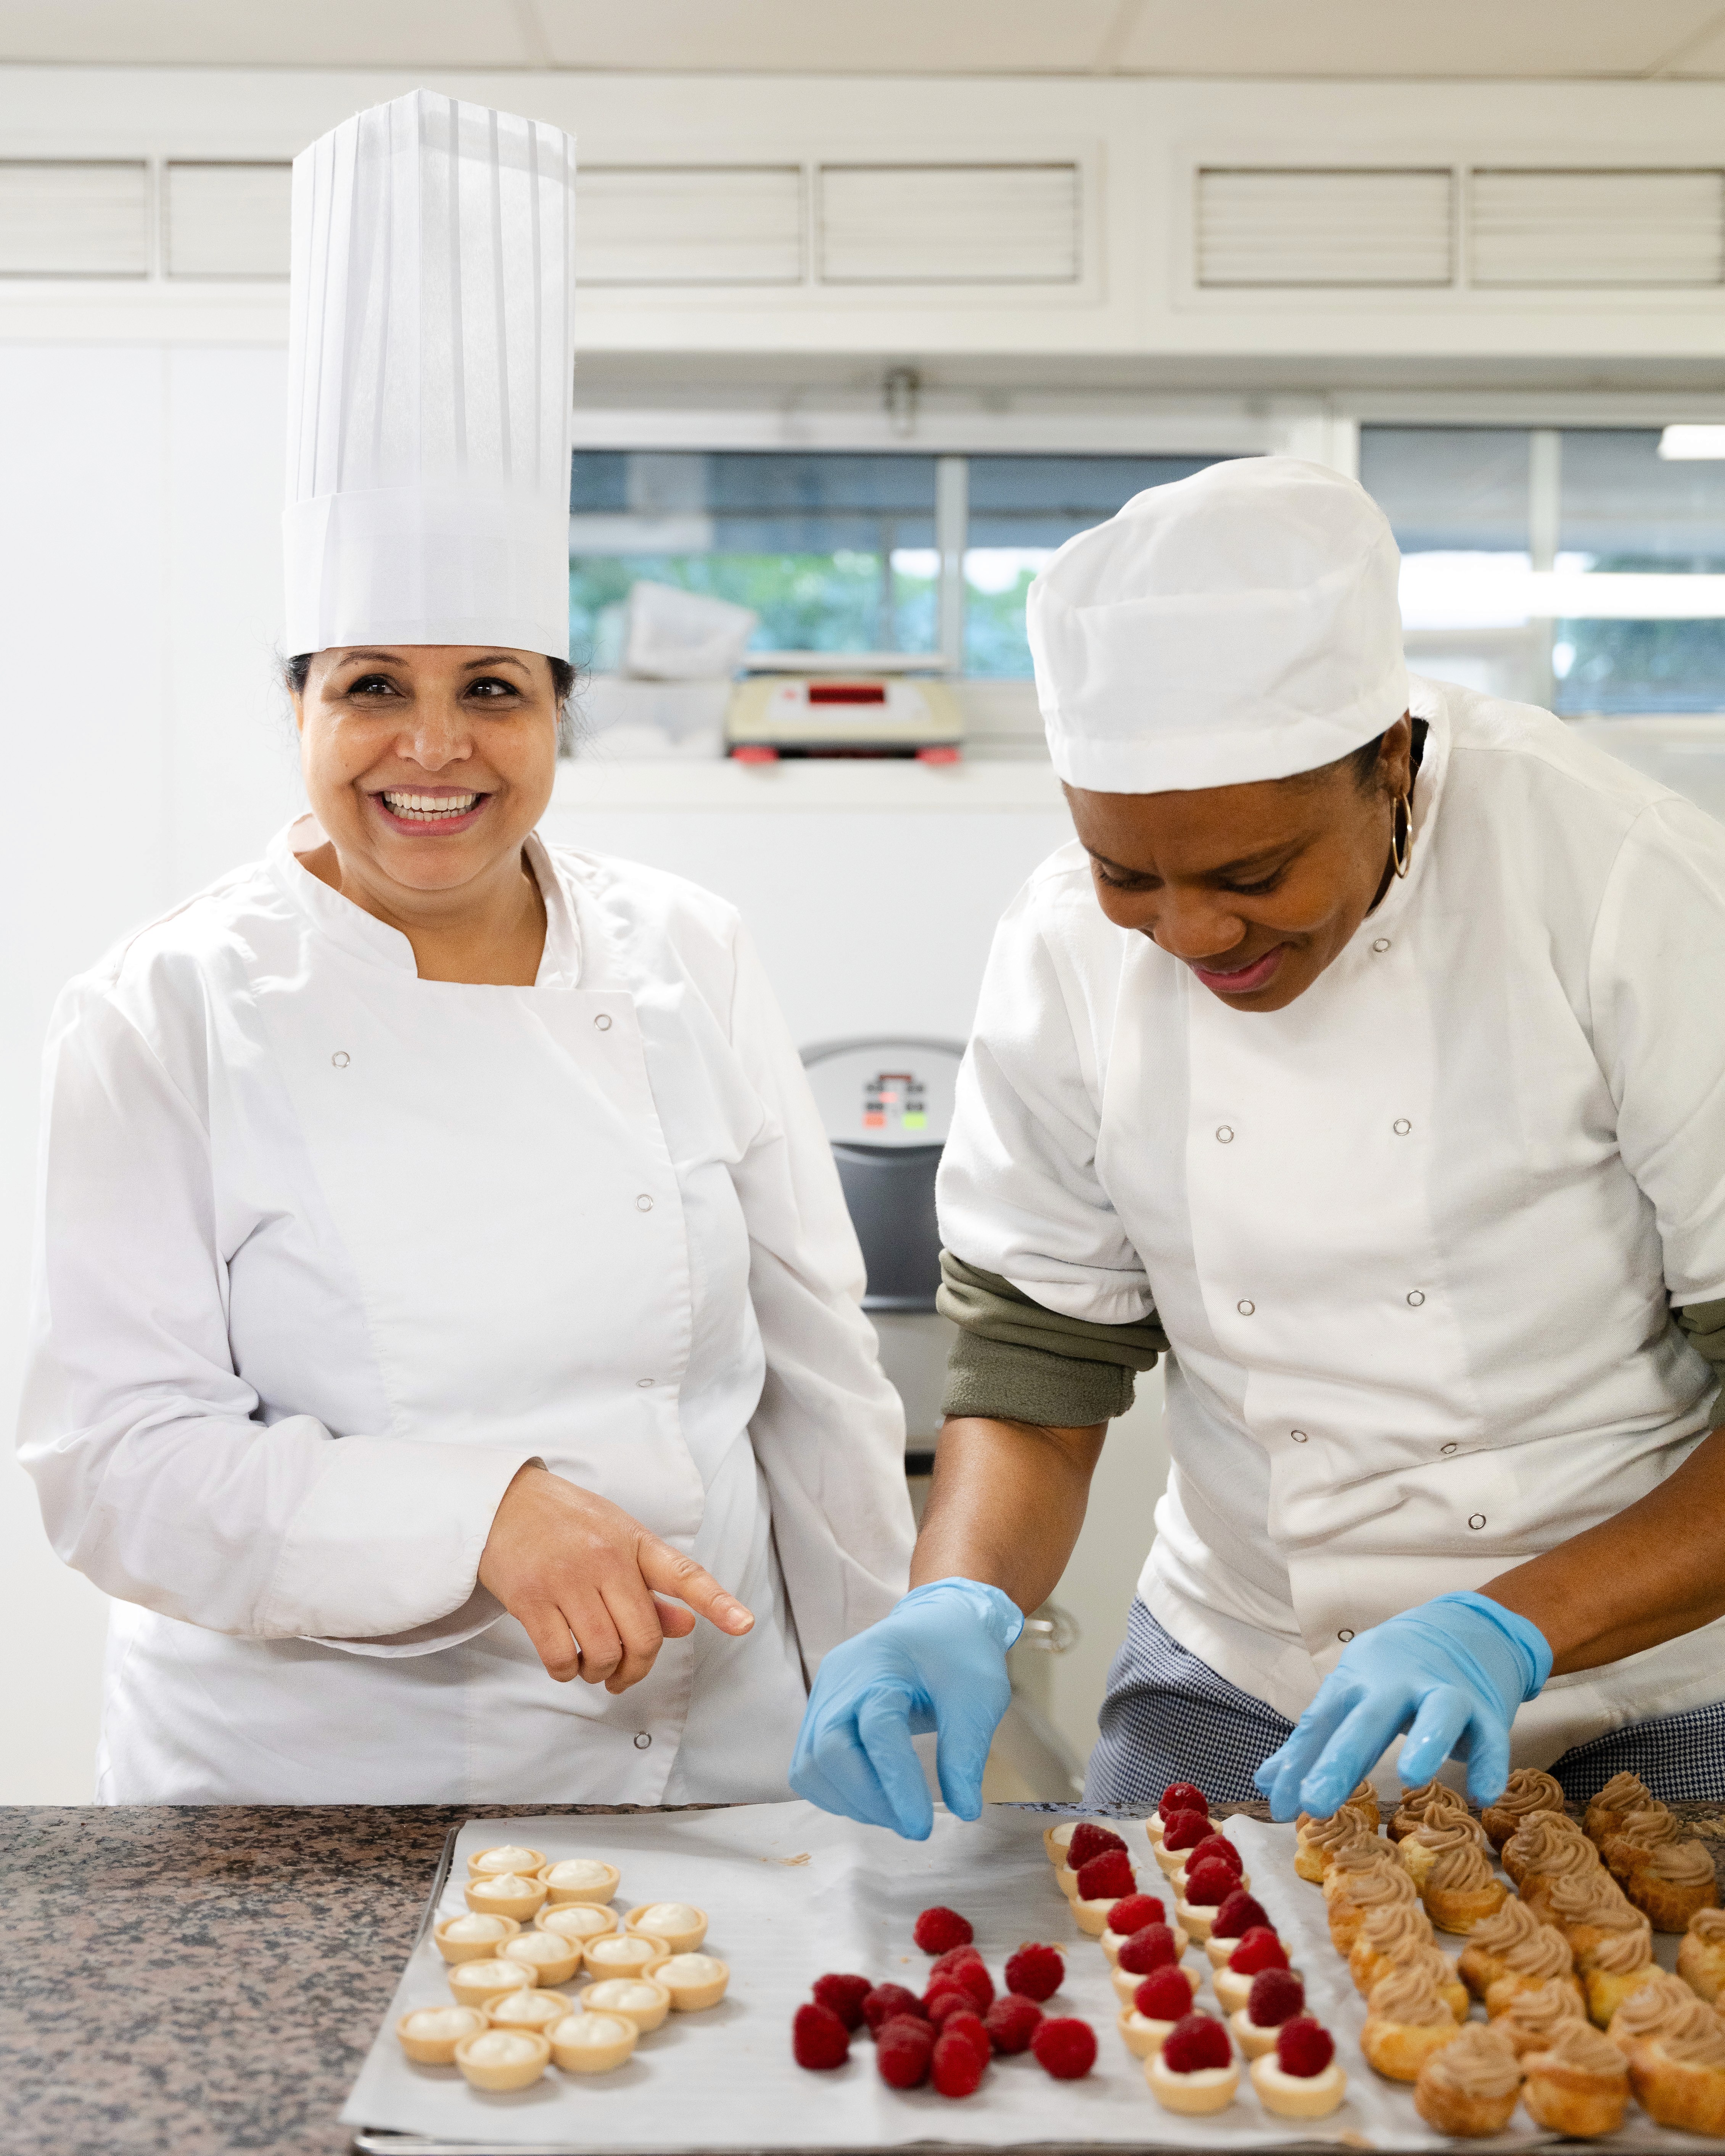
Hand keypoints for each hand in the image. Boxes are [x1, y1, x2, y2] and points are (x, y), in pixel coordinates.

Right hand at [478, 1465, 752, 1692]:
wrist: (502, 1501)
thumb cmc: (566, 1523)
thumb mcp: (616, 1541)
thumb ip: (651, 1587)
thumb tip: (686, 1627)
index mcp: (634, 1542)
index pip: (684, 1575)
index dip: (718, 1602)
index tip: (744, 1624)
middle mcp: (604, 1559)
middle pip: (642, 1637)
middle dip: (637, 1669)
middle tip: (624, 1676)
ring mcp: (565, 1578)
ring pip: (602, 1652)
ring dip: (600, 1673)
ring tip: (592, 1666)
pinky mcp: (529, 1598)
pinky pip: (560, 1656)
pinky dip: (567, 1672)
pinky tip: (566, 1663)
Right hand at [789, 1577, 1022, 1839]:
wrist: (937, 1621)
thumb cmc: (959, 1653)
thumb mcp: (978, 1695)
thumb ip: (966, 1752)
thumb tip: (964, 1811)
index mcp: (881, 1666)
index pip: (878, 1731)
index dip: (897, 1784)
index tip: (923, 1827)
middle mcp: (840, 1681)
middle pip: (828, 1751)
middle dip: (868, 1800)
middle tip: (914, 1826)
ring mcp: (823, 1697)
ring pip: (811, 1768)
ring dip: (852, 1804)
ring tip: (898, 1813)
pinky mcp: (819, 1716)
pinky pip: (810, 1769)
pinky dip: (838, 1795)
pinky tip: (876, 1799)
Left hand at [1255, 1591, 1552, 1820]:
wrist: (1465, 1628)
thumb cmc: (1395, 1676)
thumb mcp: (1351, 1696)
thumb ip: (1313, 1742)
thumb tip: (1267, 1785)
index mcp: (1357, 1680)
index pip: (1321, 1722)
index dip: (1298, 1763)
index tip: (1280, 1805)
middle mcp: (1398, 1682)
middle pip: (1368, 1718)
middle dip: (1340, 1760)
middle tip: (1316, 1803)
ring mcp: (1445, 1690)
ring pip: (1438, 1711)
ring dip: (1426, 1741)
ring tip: (1413, 1777)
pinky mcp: (1486, 1707)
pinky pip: (1492, 1736)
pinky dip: (1490, 1763)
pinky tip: (1484, 1795)